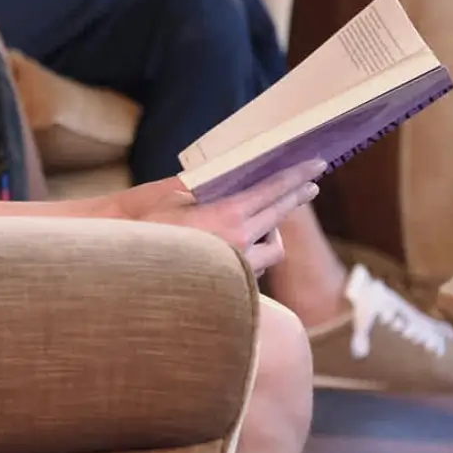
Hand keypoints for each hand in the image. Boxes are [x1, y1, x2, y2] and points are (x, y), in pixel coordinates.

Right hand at [112, 161, 324, 274]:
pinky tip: (235, 249)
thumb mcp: (175, 201)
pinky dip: (252, 253)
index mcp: (227, 216)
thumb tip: (231, 180)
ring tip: (258, 224)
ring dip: (270, 232)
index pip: (273, 190)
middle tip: (311, 184)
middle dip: (297, 197)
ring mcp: (241, 268)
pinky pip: (256, 265)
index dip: (297, 175)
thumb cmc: (150, 233)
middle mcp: (241, 243)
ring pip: (273, 246)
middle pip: (281, 215)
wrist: (135, 277)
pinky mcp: (237, 287)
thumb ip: (207, 192)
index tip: (316, 164)